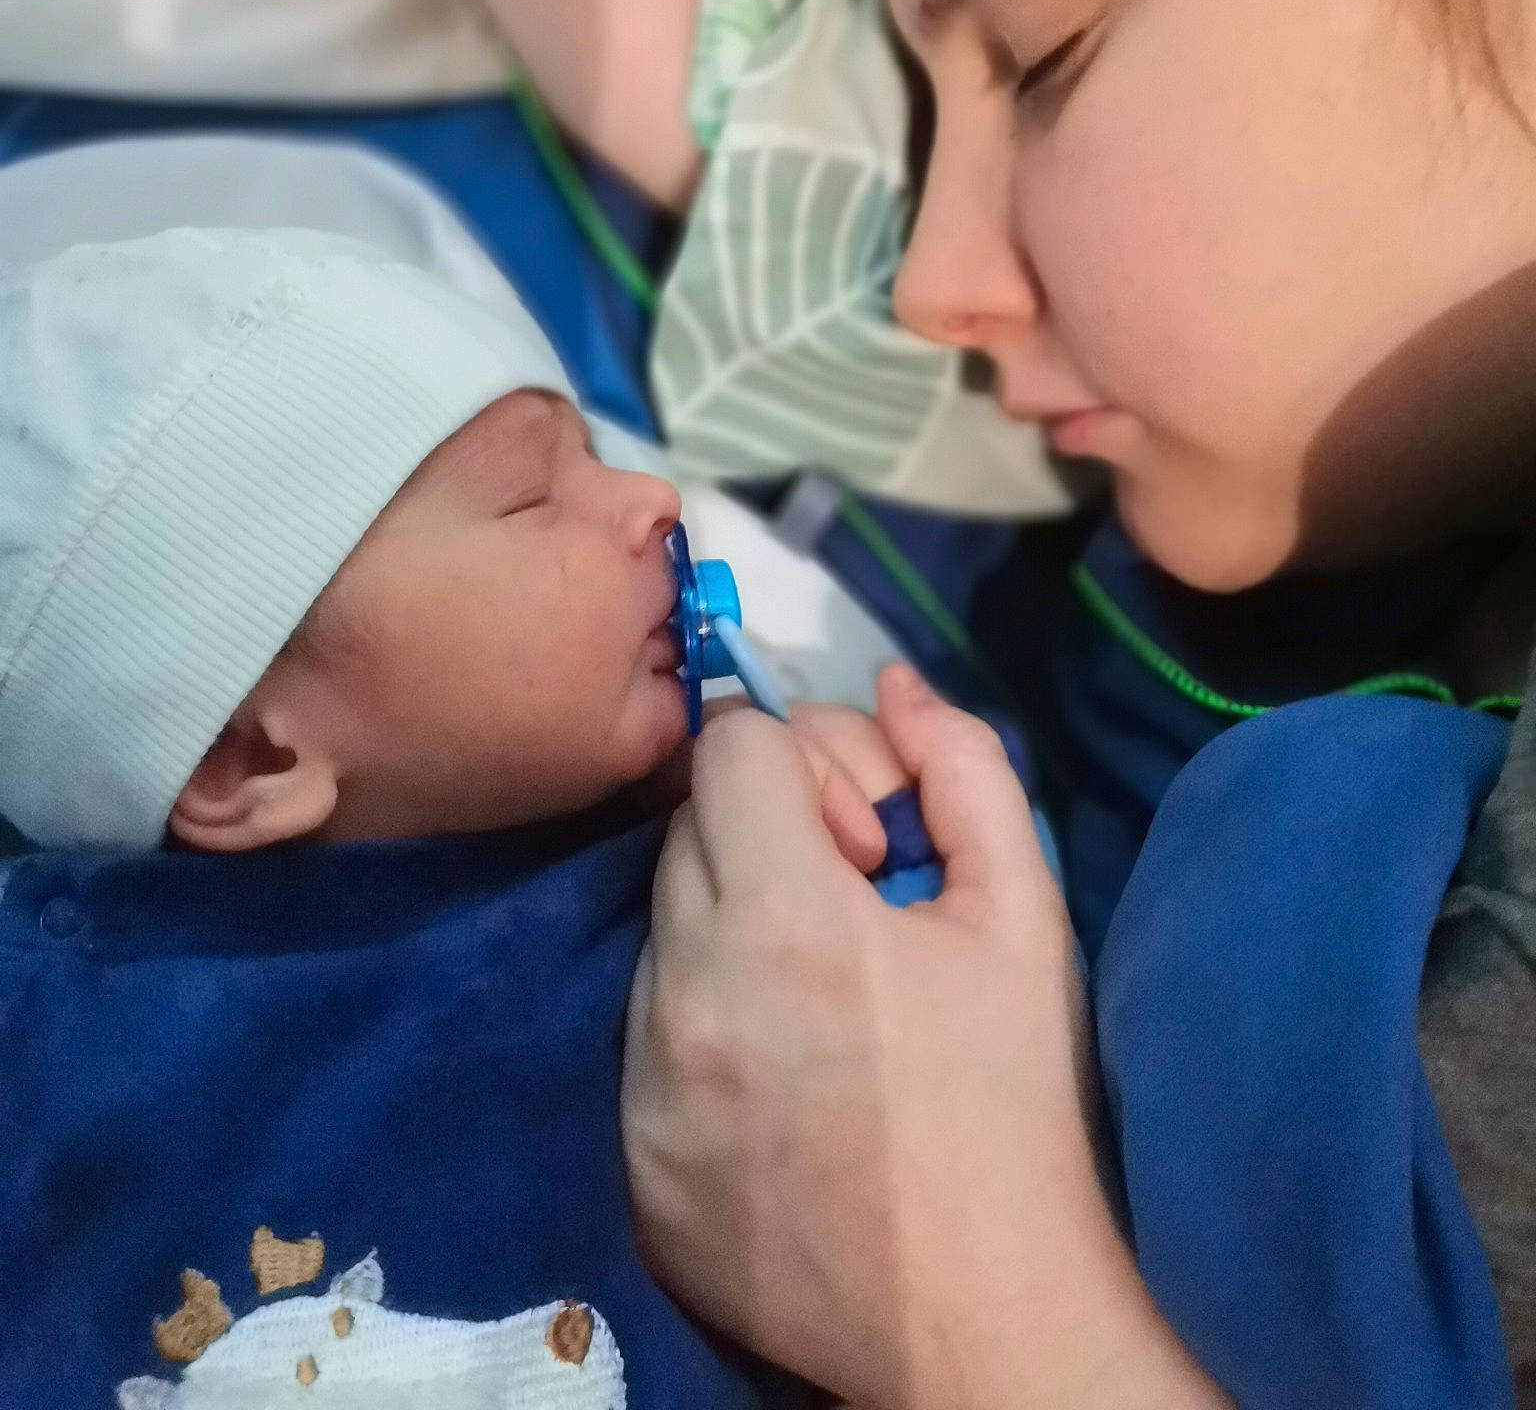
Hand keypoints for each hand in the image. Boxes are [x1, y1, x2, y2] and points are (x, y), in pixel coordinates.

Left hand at [623, 667, 1226, 1409]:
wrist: (983, 1322)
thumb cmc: (1018, 1107)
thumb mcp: (1022, 914)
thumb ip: (961, 768)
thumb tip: (895, 684)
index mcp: (781, 916)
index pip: (728, 743)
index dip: (804, 765)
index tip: (865, 843)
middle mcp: (685, 990)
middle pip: (686, 827)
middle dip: (764, 834)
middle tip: (852, 906)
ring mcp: (645, 1086)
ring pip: (659, 930)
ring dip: (727, 927)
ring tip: (821, 999)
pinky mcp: (634, 1163)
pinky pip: (644, 1037)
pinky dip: (701, 1026)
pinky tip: (784, 1077)